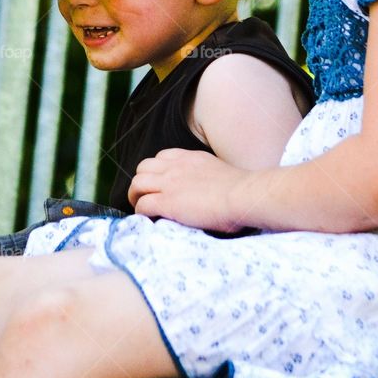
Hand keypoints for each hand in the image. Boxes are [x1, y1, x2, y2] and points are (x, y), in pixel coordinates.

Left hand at [128, 148, 251, 232]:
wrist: (242, 195)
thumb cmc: (240, 189)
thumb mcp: (218, 171)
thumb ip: (205, 175)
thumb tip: (206, 189)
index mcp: (190, 158)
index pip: (161, 157)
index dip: (156, 171)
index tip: (160, 184)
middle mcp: (175, 167)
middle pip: (143, 167)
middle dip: (141, 182)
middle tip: (145, 196)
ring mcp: (169, 184)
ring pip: (137, 184)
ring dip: (135, 196)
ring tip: (140, 208)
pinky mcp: (168, 202)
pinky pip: (143, 205)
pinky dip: (141, 213)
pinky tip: (148, 220)